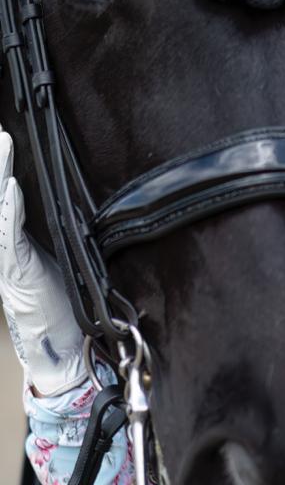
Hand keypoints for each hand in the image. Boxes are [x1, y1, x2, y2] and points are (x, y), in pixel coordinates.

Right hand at [0, 130, 86, 395]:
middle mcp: (7, 244)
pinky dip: (10, 209)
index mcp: (17, 240)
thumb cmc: (64, 306)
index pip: (7, 196)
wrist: (60, 346)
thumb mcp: (64, 261)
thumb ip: (62, 237)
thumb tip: (77, 208)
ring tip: (1, 144)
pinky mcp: (17, 267)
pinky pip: (10, 233)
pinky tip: (10, 186)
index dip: (4, 168)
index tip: (4, 138)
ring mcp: (8, 255)